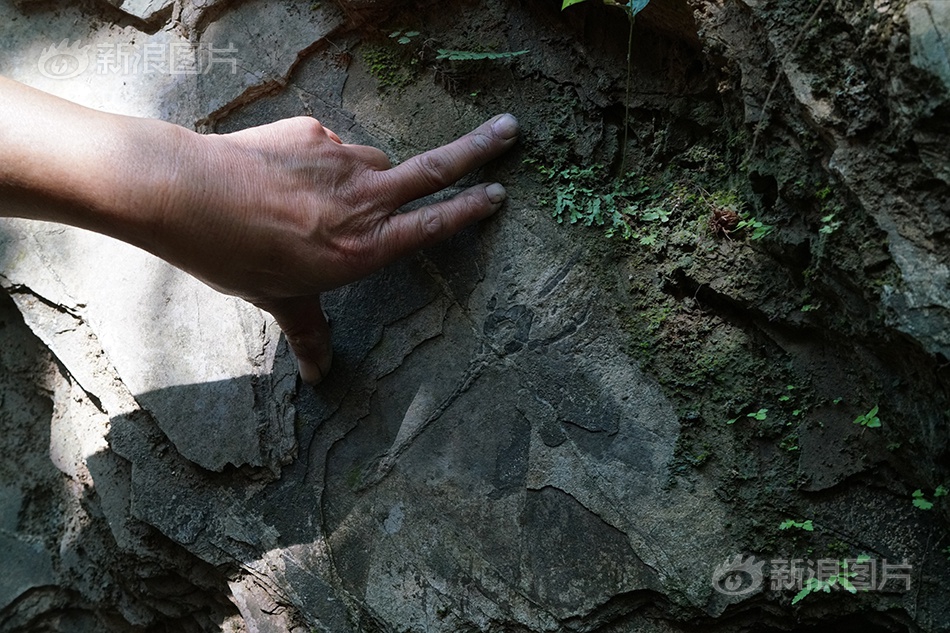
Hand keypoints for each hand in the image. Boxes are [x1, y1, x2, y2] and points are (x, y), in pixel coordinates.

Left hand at [155, 114, 519, 382]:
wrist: (185, 195)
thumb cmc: (234, 255)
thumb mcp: (278, 299)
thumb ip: (308, 333)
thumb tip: (318, 376)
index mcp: (363, 246)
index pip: (433, 224)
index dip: (470, 210)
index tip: (499, 194)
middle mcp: (363, 199)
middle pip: (434, 168)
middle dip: (479, 148)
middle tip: (511, 128)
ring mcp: (340, 159)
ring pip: (375, 162)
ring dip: (369, 176)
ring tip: (323, 198)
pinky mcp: (313, 132)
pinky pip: (334, 148)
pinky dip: (325, 162)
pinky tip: (289, 178)